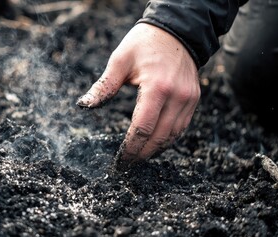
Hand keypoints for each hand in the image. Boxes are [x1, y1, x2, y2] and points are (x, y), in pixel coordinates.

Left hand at [77, 23, 199, 167]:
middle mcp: (177, 97)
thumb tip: (84, 105)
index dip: (130, 148)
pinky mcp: (193, 99)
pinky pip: (181, 127)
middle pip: (159, 137)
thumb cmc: (144, 43)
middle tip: (126, 164)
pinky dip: (168, 138)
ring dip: (155, 149)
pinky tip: (154, 143)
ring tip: (138, 156)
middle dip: (141, 154)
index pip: (142, 128)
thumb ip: (104, 86)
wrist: (177, 30)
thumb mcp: (120, 60)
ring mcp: (188, 99)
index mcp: (157, 87)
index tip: (119, 160)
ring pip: (172, 136)